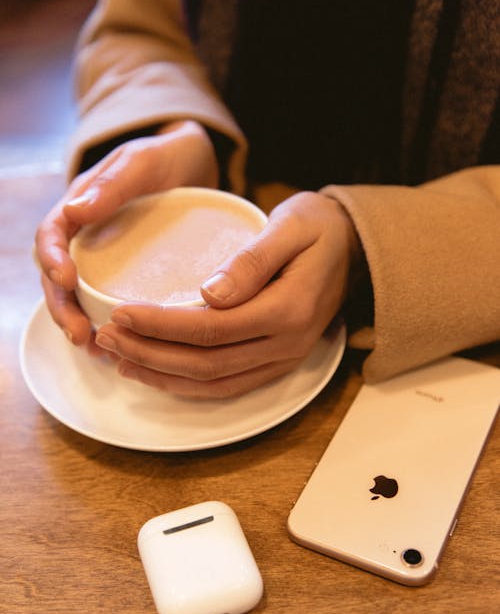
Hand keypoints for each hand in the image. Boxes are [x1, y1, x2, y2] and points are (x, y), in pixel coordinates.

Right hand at [34, 120, 218, 345]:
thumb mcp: (144, 161)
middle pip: (58, 276)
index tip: (66, 281)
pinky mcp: (126, 274)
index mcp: (81, 205)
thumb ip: (114, 183)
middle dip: (63, 308)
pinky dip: (111, 326)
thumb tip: (76, 210)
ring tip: (97, 351)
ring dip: (82, 324)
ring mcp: (104, 257)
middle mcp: (86, 236)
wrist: (196, 163)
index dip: (52, 260)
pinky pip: (108, 302)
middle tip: (80, 335)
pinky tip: (123, 349)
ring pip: (80, 296)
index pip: (52, 234)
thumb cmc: (168, 156)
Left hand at [94, 192, 361, 398]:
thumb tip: (209, 293)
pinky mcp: (277, 363)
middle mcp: (286, 345)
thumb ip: (253, 261)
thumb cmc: (319, 229)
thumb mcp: (290, 227)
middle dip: (151, 353)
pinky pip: (228, 386)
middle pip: (206, 362)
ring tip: (120, 358)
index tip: (121, 313)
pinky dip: (188, 386)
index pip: (212, 328)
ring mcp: (283, 359)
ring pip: (213, 382)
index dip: (161, 325)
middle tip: (108, 336)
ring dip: (163, 375)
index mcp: (288, 310)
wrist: (355, 249)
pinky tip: (157, 374)